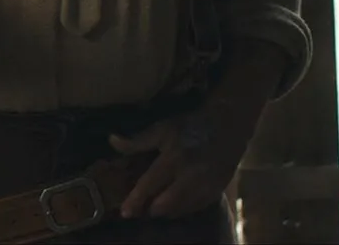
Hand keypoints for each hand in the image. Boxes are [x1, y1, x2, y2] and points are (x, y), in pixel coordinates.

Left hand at [107, 99, 260, 218]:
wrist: (227, 126)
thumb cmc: (190, 126)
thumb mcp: (162, 129)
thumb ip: (137, 141)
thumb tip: (112, 141)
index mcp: (173, 158)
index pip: (150, 185)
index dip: (136, 200)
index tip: (125, 212)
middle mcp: (190, 176)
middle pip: (165, 204)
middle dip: (151, 209)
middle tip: (142, 208)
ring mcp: (205, 186)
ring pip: (180, 210)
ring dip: (166, 211)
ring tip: (157, 207)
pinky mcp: (216, 191)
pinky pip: (195, 208)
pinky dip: (182, 209)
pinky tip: (175, 204)